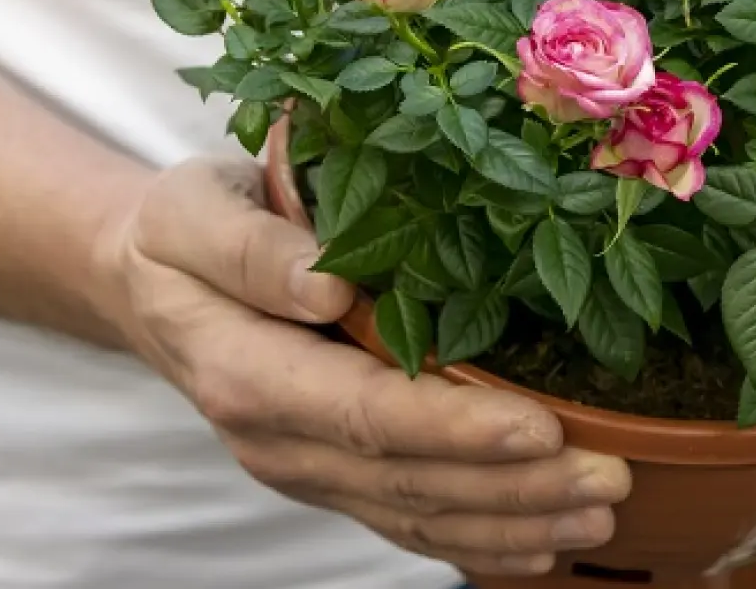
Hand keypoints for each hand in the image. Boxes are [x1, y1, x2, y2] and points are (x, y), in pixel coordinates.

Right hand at [95, 156, 630, 577]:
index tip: (539, 428)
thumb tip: (326, 278)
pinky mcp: (331, 475)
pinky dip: (478, 540)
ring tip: (600, 516)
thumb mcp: (192, 211)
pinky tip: (545, 544)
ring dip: (515, 523)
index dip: (456, 428)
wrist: (145, 281)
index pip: (368, 413)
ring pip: (418, 515)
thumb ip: (252, 248)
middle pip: (409, 480)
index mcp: (247, 374)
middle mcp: (279, 440)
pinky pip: (408, 522)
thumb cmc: (180, 229)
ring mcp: (306, 468)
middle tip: (609, 482)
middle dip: (516, 488)